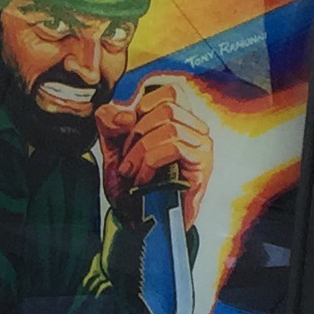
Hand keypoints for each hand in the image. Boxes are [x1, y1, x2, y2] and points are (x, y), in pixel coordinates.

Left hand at [97, 77, 213, 224]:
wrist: (141, 223)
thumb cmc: (132, 185)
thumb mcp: (112, 148)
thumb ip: (110, 122)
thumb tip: (126, 114)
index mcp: (179, 118)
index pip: (170, 90)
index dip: (142, 107)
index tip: (129, 136)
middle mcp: (196, 128)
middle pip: (166, 108)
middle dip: (136, 134)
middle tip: (127, 161)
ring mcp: (203, 146)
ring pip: (170, 127)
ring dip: (141, 152)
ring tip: (132, 173)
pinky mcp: (202, 165)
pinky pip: (175, 146)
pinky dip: (150, 162)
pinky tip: (143, 179)